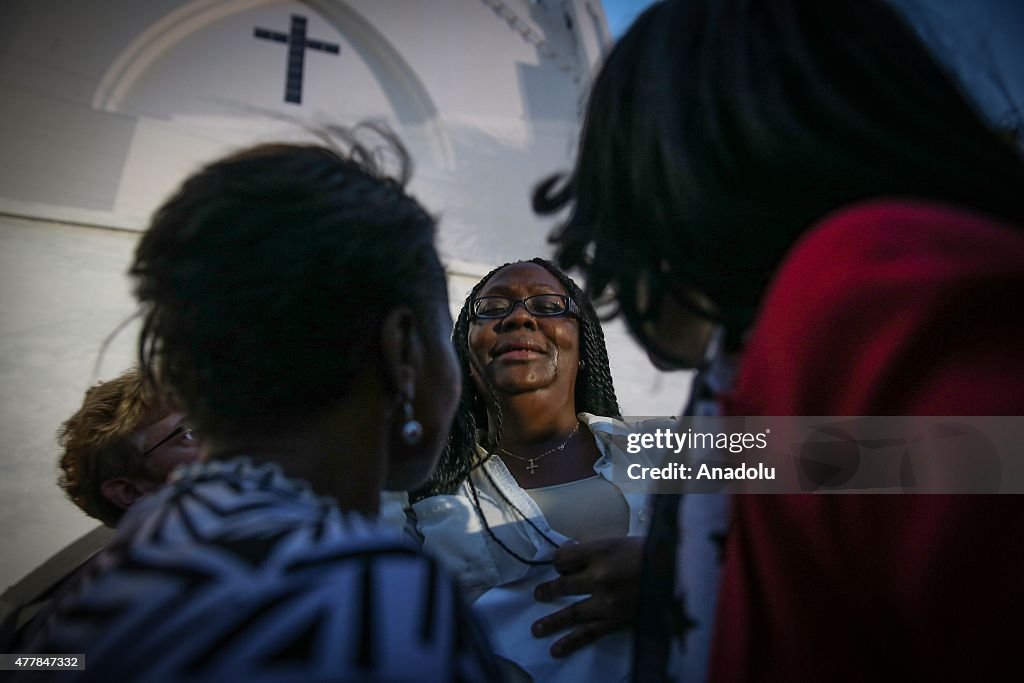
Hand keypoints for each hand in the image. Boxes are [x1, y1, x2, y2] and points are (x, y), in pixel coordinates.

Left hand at [531, 536, 644, 657]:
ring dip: (552, 620)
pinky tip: (556, 649)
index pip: (564, 557)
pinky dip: (571, 642)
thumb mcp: (624, 541)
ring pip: (571, 612)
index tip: (562, 563)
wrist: (685, 573)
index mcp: (602, 550)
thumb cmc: (656, 552)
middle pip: (564, 582)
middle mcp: (600, 575)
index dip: (560, 560)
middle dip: (550, 589)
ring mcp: (607, 600)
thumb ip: (598, 549)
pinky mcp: (617, 620)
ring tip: (537, 629)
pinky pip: (589, 633)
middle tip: (539, 594)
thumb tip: (574, 554)